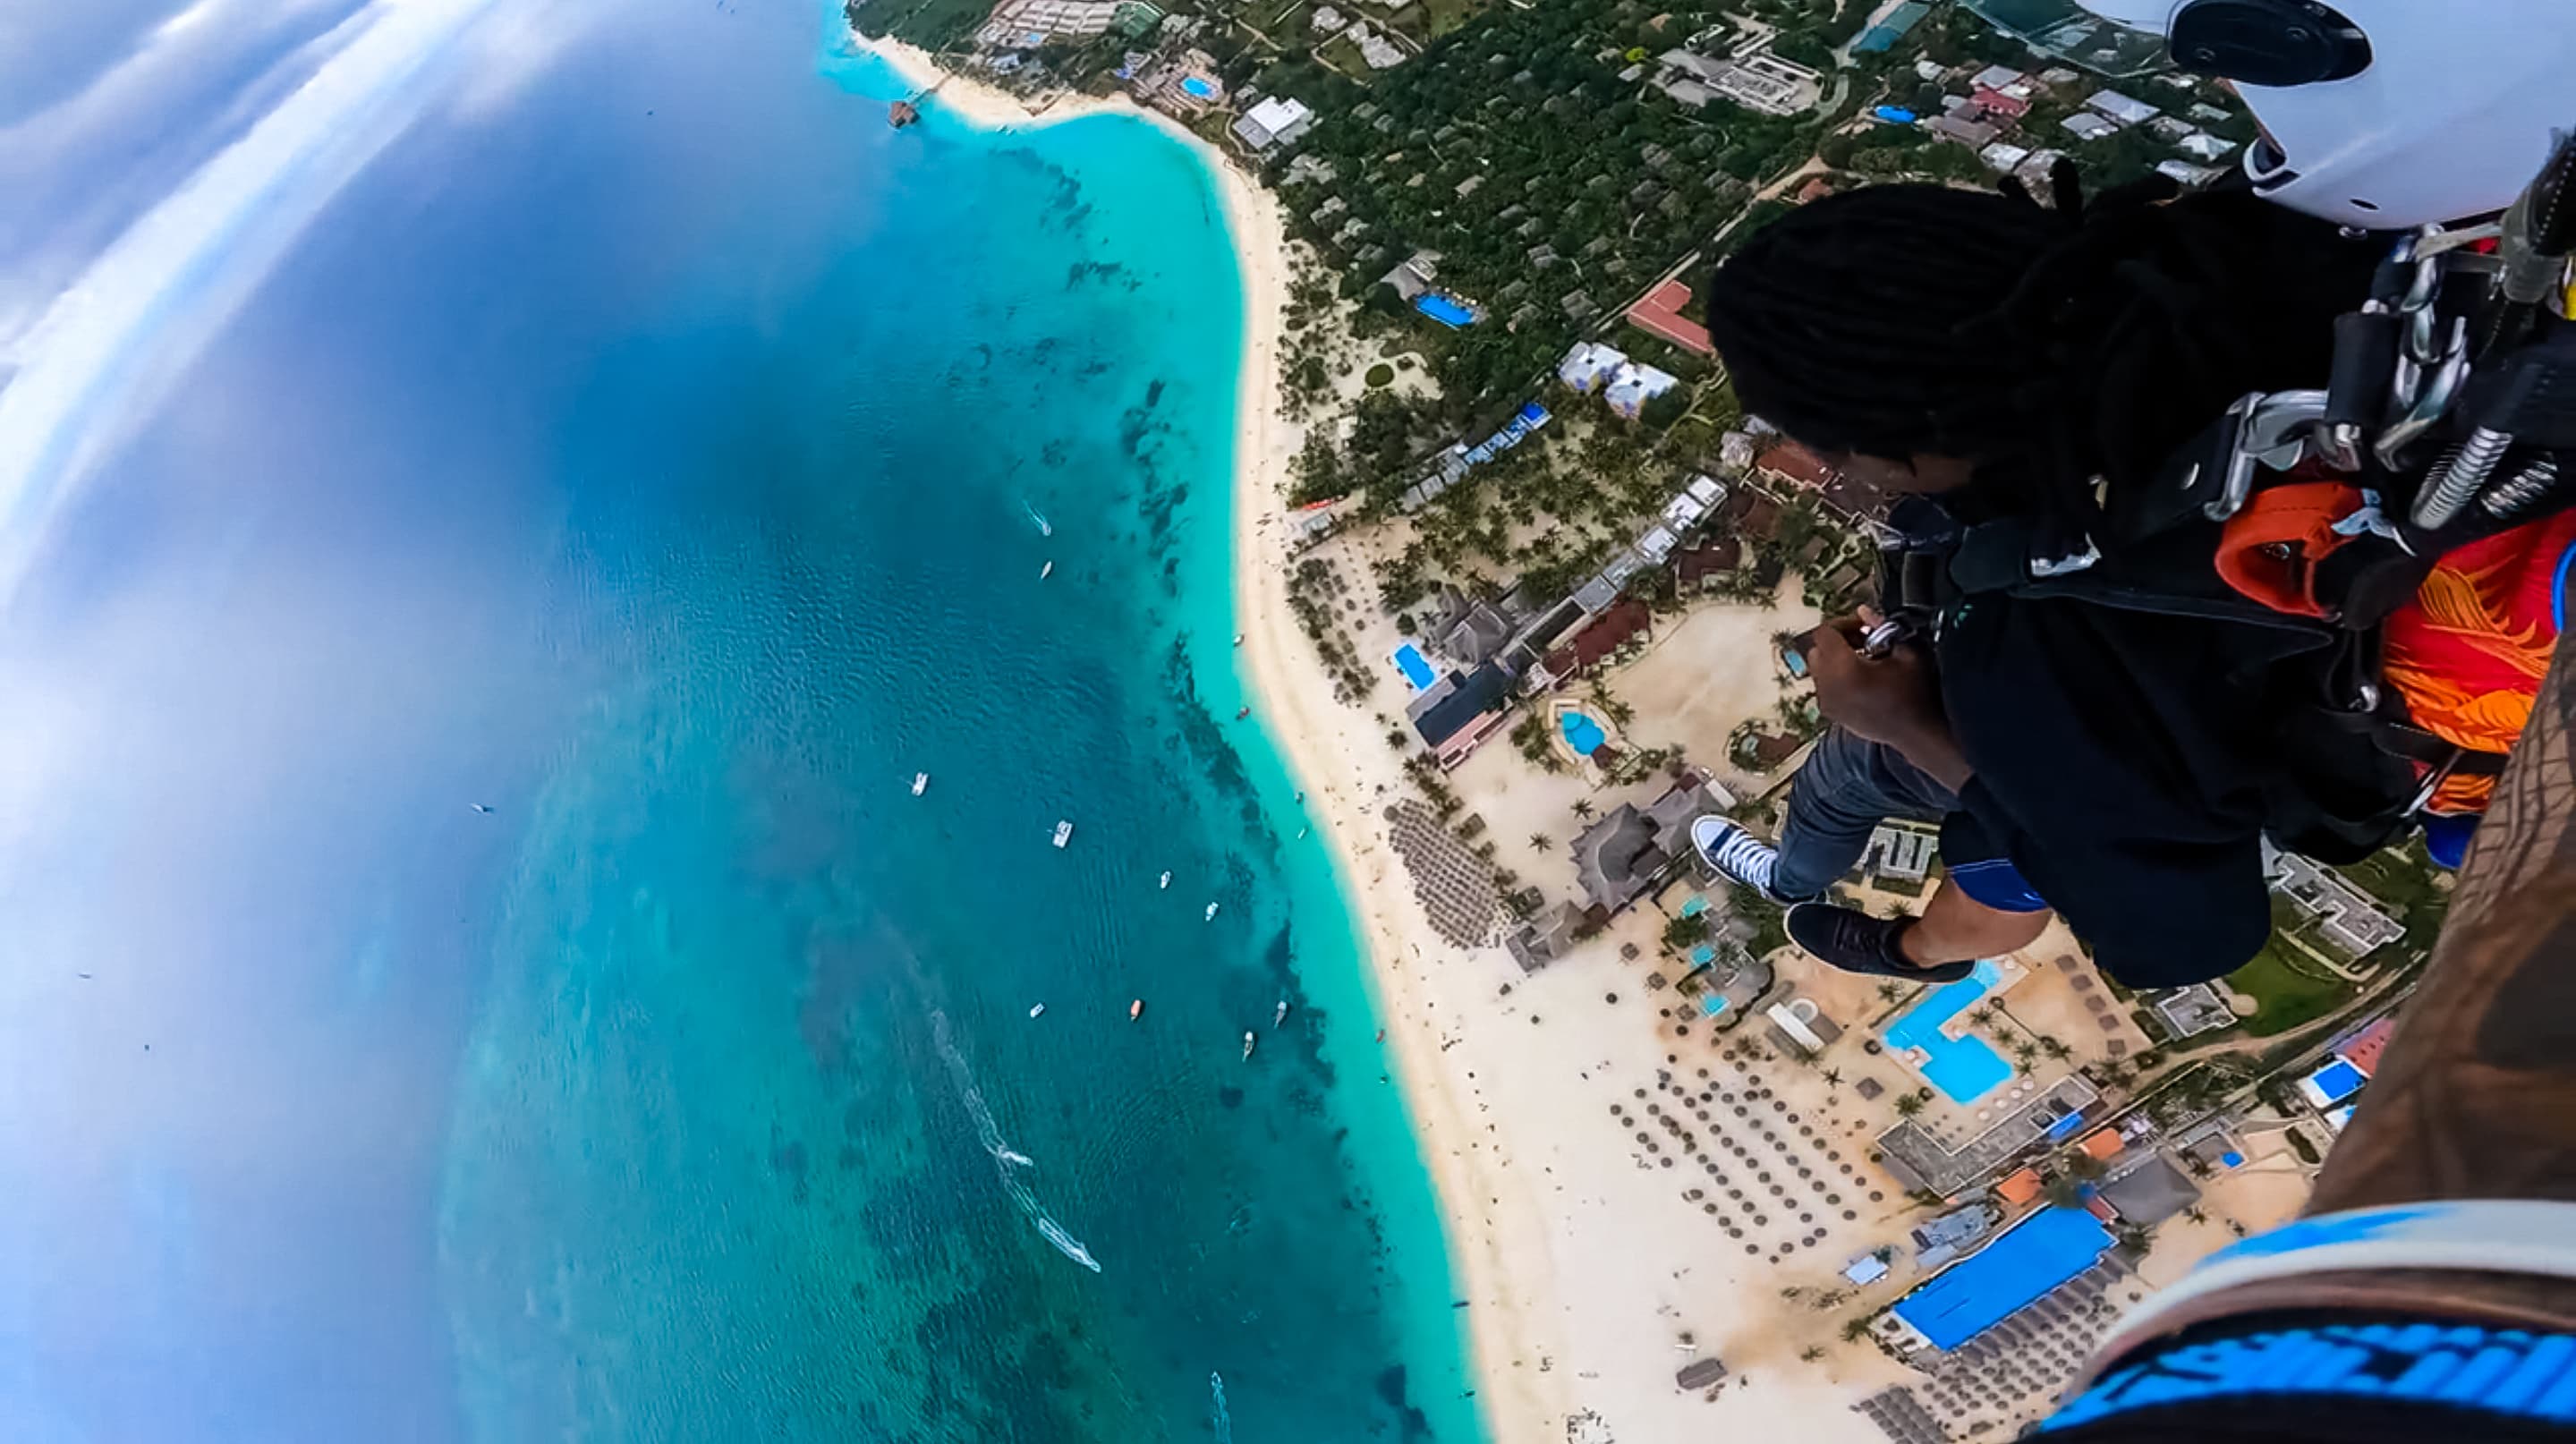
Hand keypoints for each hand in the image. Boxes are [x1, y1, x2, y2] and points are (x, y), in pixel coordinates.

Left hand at [1806, 609, 1949, 756]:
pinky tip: (1862, 680)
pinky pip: (1825, 687)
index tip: (1864, 626)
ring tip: (1865, 660)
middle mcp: (1828, 687)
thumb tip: (1864, 612)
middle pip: (1817, 651)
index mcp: (1843, 669)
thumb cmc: (1916, 693)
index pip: (1824, 633)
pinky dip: (1836, 678)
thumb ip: (1882, 627)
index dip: (1843, 623)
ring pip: (1818, 670)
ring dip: (1836, 660)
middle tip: (1863, 640)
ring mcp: (1828, 703)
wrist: (1919, 733)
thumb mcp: (1907, 652)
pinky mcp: (1833, 714)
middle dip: (1837, 641)